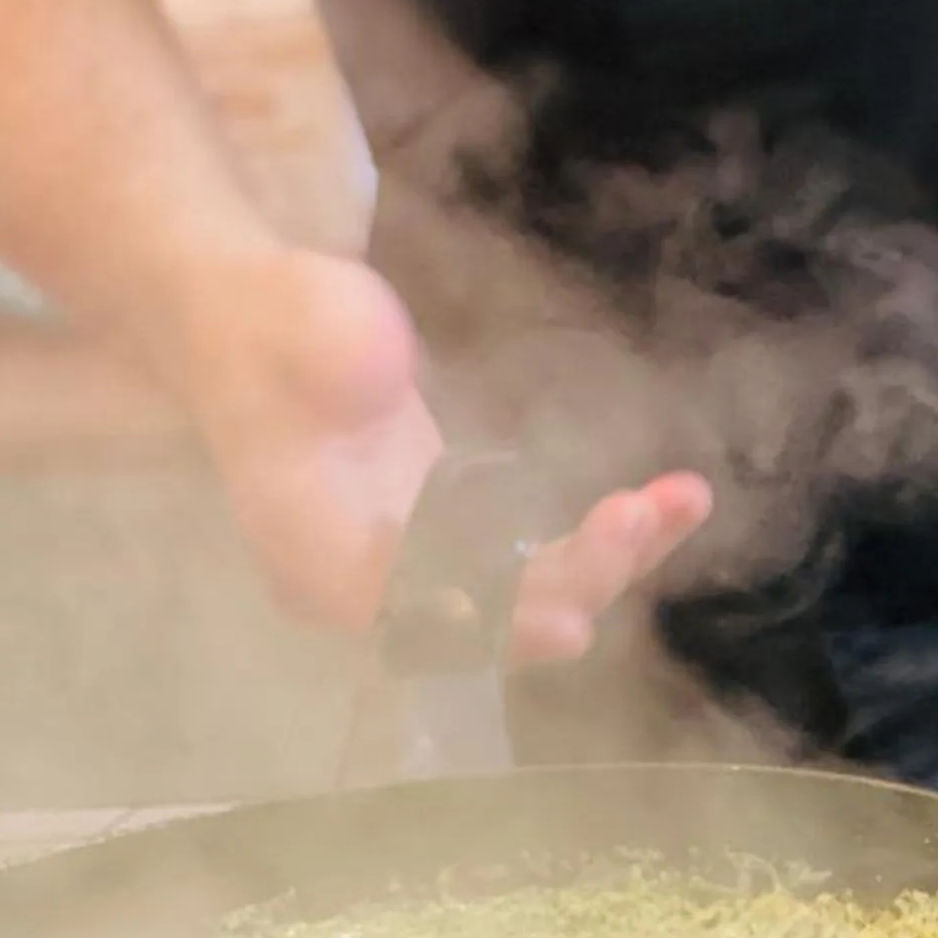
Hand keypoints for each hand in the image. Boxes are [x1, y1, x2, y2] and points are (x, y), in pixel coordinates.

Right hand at [182, 250, 712, 663]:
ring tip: (684, 499)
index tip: (568, 622)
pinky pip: (545, 560)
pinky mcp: (460, 543)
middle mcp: (368, 586)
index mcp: (312, 553)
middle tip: (638, 516)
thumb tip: (378, 370)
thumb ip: (331, 348)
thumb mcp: (288, 315)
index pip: (406, 614)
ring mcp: (419, 569)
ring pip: (530, 593)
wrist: (253, 324)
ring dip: (611, 558)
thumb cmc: (266, 318)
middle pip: (486, 616)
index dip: (488, 622)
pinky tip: (677, 497)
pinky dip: (609, 536)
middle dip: (572, 577)